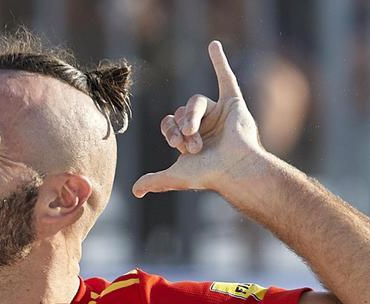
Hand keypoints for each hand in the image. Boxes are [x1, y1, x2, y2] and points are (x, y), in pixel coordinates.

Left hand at [132, 41, 263, 197]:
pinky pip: (226, 77)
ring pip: (196, 101)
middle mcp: (204, 124)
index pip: (169, 122)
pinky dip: (220, 61)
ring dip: (192, 117)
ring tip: (197, 134)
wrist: (234, 169)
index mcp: (191, 138)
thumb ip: (156, 181)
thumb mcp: (176, 177)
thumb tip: (134, 191)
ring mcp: (219, 113)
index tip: (176, 145)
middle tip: (193, 146)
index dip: (169, 130)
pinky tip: (213, 45)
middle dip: (183, 128)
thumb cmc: (209, 174)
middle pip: (181, 112)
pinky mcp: (234, 103)